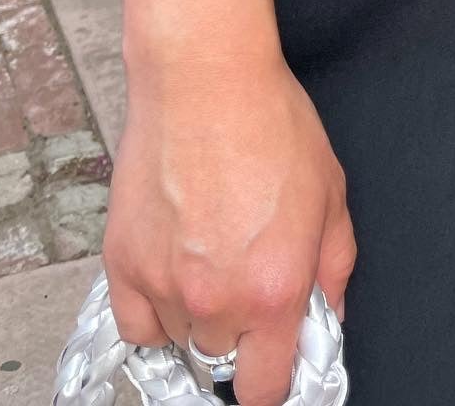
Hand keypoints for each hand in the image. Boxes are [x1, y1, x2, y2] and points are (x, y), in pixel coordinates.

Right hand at [102, 45, 355, 405]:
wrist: (206, 79)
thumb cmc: (272, 123)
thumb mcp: (331, 194)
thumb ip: (333, 269)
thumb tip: (327, 318)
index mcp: (274, 290)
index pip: (266, 389)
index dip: (275, 378)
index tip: (278, 359)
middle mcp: (215, 300)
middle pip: (223, 362)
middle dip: (241, 333)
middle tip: (249, 280)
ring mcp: (162, 285)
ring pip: (180, 341)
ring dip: (197, 316)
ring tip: (212, 254)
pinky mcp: (121, 263)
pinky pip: (135, 325)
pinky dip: (154, 311)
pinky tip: (174, 271)